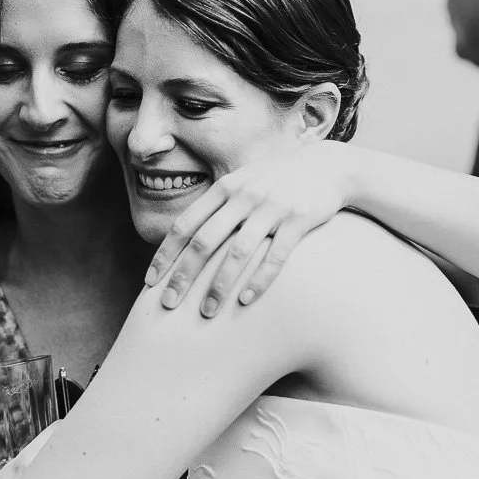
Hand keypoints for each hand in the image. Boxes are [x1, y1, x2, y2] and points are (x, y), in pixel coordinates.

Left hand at [145, 141, 353, 315]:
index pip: (185, 224)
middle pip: (204, 241)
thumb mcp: (243, 182)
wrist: (328, 165)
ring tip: (206, 313)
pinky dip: (259, 279)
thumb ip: (216, 205)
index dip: (166, 254)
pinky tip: (246, 301)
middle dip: (183, 276)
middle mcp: (244, 196)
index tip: (150, 282)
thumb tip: (185, 238)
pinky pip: (275, 255)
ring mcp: (271, 207)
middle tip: (168, 304)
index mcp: (225, 188)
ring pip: (237, 252)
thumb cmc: (277, 179)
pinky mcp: (299, 219)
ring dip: (219, 286)